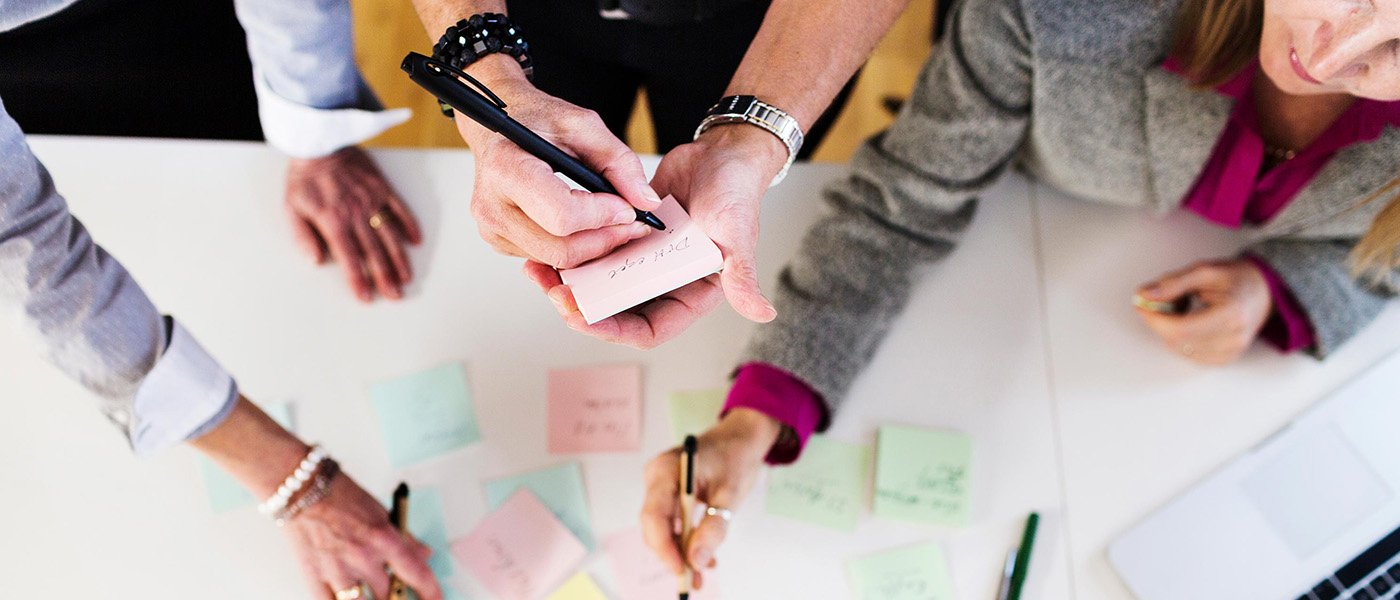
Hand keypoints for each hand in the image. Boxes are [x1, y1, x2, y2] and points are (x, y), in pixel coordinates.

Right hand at [282, 475, 443, 599]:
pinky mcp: (313, 575)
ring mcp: (336, 569)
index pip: (415, 573)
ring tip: (373, 597)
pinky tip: (347, 598)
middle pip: (389, 594)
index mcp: (382, 538)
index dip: (430, 591)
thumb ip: (403, 537)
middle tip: (395, 593)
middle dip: (395, 596)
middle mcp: (362, 557)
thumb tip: (423, 554)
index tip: (435, 598)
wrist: (302, 488)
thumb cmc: (341, 495)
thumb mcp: (381, 512)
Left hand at [285, 146, 421, 302]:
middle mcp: (356, 213)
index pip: (349, 258)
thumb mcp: (291, 207)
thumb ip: (302, 236)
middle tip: (395, 295)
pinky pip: (400, 208)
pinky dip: (409, 225)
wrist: (319, 142)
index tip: (366, 297)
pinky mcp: (382, 187)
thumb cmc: (303, 178)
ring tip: (407, 277)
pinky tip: (415, 241)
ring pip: (390, 235)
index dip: (358, 279)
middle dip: (385, 277)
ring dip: (399, 258)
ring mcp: (372, 200)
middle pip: (374, 251)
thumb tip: (315, 260)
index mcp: (333, 221)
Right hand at [457, 56, 660, 269]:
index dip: (602, 216)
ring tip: (611, 221)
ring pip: (556, 259)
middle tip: (630, 222)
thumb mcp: (583, 125)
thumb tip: (645, 201)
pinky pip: (546, 257)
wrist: (498, 126)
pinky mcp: (498, 240)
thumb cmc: (535, 121)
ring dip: (592, 246)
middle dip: (604, 238)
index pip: (562, 215)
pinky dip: (573, 247)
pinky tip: (585, 225)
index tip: (627, 207)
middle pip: (560, 248)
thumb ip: (619, 161)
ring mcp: (492, 228)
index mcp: (507, 168)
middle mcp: (491, 205)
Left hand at [520, 125, 786, 347]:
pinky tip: (549, 245)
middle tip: (553, 293)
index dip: (612, 330)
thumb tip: (763, 313)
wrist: (722, 153)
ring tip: (539, 272)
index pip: (647, 329)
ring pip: (600, 283)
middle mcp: (663, 284)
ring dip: (570, 282)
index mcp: (689, 295)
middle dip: (582, 307)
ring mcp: (642, 261)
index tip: (582, 316)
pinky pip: (596, 251)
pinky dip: (573, 251)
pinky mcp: (627, 236)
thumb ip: (742, 276)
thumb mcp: (738, 237)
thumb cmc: (737, 194)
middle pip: (615, 311)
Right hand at [639, 408, 781, 589]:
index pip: (653, 515)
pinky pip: (672, 524)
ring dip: (681, 553)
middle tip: (693, 580)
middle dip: (673, 555)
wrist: (740, 438)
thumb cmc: (735, 456)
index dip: (664, 547)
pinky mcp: (668, 496)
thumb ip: (714, 527)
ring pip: (663, 529)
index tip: (681, 569)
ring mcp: (660, 487)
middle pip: (655, 526)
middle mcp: (656, 478)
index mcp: (666, 470)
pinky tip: (703, 557)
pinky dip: (686, 542)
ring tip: (701, 574)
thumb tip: (697, 561)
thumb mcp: (730, 494)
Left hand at [1135, 259, 1273, 364]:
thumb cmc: (1236, 279)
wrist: (1264, 292)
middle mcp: (1234, 338)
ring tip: (1181, 309)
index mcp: (1232, 314)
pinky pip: (1190, 355)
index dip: (1156, 319)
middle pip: (1178, 341)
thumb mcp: (1205, 271)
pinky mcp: (1226, 359)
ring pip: (1181, 349)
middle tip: (1158, 303)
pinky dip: (1181, 340)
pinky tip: (1188, 323)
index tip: (1142, 305)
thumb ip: (1174, 283)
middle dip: (1160, 323)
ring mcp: (1232, 352)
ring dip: (1170, 331)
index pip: (1181, 328)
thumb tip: (1145, 295)